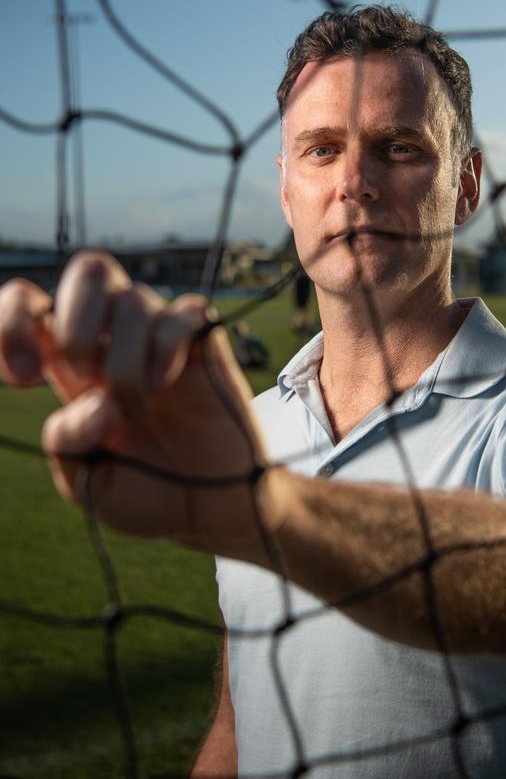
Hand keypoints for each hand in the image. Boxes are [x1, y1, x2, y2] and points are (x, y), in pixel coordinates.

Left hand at [0, 252, 280, 558]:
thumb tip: (96, 398)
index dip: (9, 324)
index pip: (28, 305)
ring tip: (140, 409)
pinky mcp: (203, 347)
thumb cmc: (148, 492)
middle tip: (84, 374)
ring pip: (133, 299)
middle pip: (91, 269)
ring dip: (126, 362)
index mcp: (72, 366)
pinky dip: (167, 348)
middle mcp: (115, 341)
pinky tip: (167, 385)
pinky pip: (184, 314)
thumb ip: (68, 444)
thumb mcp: (87, 485)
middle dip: (76, 320)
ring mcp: (161, 339)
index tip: (21, 378)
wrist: (211, 509)